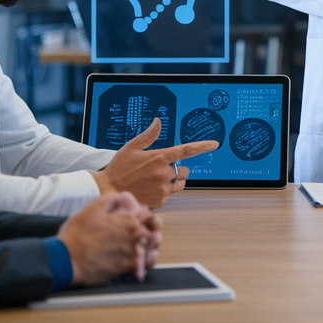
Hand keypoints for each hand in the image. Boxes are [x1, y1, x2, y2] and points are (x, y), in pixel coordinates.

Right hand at [58, 192, 161, 285]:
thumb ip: (111, 198)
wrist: (66, 259)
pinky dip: (145, 262)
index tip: (140, 218)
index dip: (144, 216)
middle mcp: (134, 235)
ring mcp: (132, 252)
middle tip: (143, 233)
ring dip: (149, 246)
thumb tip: (122, 196)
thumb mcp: (92, 208)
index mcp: (128, 219)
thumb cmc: (76, 234)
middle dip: (150, 231)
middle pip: (154, 231)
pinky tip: (139, 262)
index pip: (148, 215)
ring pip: (152, 248)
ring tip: (142, 247)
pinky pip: (146, 264)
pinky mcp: (127, 267)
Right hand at [91, 118, 217, 207]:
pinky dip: (164, 191)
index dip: (202, 146)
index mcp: (159, 157)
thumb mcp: (132, 147)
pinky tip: (150, 188)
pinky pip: (170, 194)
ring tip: (154, 179)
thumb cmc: (119, 168)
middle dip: (177, 169)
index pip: (187, 150)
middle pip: (184, 170)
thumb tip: (158, 121)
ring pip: (179, 183)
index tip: (214, 144)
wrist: (108, 191)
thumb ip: (149, 135)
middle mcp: (164, 173)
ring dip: (173, 180)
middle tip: (159, 169)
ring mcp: (163, 188)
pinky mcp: (161, 200)